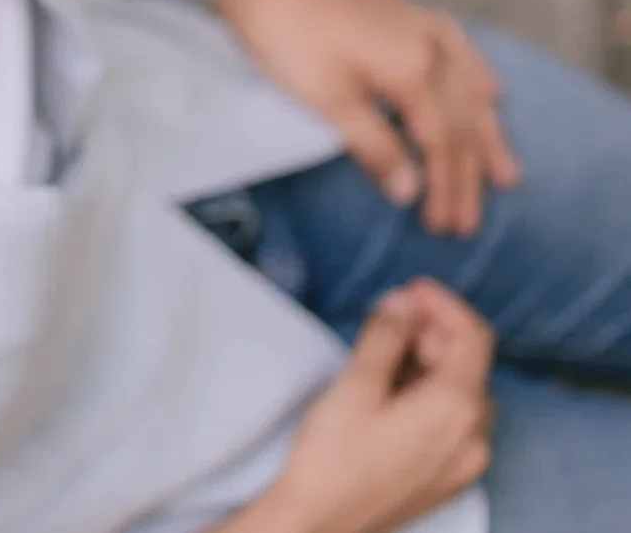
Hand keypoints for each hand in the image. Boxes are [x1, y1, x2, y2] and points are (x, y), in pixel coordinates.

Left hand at [219, 0, 519, 235]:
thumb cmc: (288, 38)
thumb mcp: (327, 100)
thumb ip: (375, 146)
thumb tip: (410, 191)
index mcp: (415, 71)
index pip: (442, 143)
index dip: (446, 187)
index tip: (445, 226)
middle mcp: (431, 48)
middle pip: (462, 122)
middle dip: (468, 176)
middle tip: (471, 222)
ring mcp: (421, 27)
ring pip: (469, 89)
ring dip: (487, 134)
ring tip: (507, 174)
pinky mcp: (405, 15)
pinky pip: (459, 49)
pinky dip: (479, 75)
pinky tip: (492, 89)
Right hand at [265, 280, 494, 532]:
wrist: (322, 521)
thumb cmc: (334, 454)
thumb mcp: (356, 385)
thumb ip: (386, 337)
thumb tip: (404, 301)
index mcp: (456, 408)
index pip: (474, 337)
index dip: (445, 304)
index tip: (410, 288)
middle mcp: (475, 436)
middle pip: (471, 365)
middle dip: (435, 334)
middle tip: (390, 319)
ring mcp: (467, 462)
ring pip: (464, 395)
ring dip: (434, 365)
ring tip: (387, 354)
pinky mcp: (451, 477)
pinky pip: (457, 424)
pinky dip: (435, 396)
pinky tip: (396, 393)